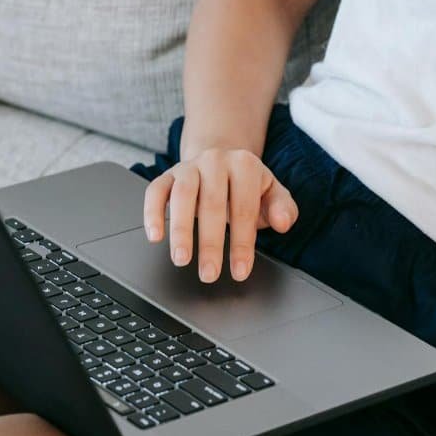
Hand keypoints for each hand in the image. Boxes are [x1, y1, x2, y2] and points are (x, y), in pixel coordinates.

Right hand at [143, 148, 298, 282]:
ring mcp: (188, 167)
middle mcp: (215, 161)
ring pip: (181, 196)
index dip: (242, 243)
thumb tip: (283, 222)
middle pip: (212, 204)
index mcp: (245, 165)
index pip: (244, 209)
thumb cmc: (246, 187)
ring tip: (181, 259)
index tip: (239, 271)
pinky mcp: (167, 176)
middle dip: (210, 244)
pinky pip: (155, 191)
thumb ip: (283, 208)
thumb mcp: (272, 194)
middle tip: (209, 274)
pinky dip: (152, 213)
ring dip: (180, 230)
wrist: (221, 161)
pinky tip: (155, 236)